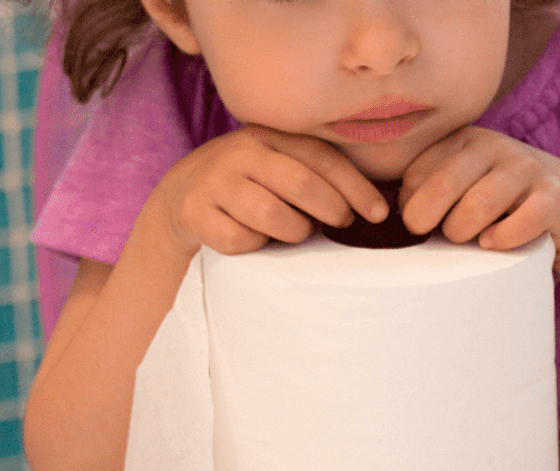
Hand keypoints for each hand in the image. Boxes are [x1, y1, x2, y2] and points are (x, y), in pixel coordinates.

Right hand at [149, 125, 388, 255]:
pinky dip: (255, 246)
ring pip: (272, 214)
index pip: (321, 158)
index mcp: (268, 136)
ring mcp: (214, 181)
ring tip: (294, 231)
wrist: (180, 197)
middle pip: (300, 183)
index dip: (356, 187)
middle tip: (340, 225)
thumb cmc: (249, 186)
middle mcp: (240, 152)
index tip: (380, 214)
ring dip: (294, 231)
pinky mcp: (194, 213)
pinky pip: (240, 240)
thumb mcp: (278, 167)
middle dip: (331, 209)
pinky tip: (254, 238)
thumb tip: (374, 208)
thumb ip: (315, 174)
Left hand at [398, 126, 559, 251]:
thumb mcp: (460, 183)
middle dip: (428, 220)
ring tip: (466, 239)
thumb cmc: (493, 199)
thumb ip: (425, 191)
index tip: (419, 222)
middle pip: (444, 185)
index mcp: (460, 140)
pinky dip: (503, 238)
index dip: (409, 207)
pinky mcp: (553, 194)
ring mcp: (525, 168)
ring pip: (480, 204)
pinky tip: (492, 243)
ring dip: (464, 231)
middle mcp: (492, 145)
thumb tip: (390, 217)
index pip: (415, 174)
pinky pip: (524, 219)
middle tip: (433, 235)